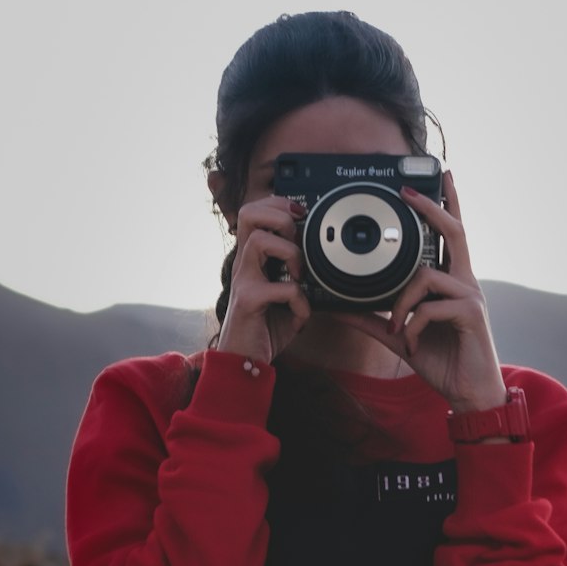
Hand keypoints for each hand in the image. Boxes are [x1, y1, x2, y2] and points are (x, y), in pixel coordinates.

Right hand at [217, 196, 312, 365]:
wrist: (244, 361)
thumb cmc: (264, 328)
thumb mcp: (284, 296)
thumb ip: (296, 276)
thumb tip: (323, 262)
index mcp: (252, 258)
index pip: (254, 211)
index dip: (278, 204)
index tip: (300, 215)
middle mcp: (243, 264)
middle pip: (249, 213)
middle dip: (280, 217)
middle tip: (296, 239)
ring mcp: (243, 280)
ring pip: (259, 240)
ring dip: (289, 252)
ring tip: (299, 274)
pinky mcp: (248, 301)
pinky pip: (282, 288)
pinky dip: (300, 301)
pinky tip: (300, 315)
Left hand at [336, 170, 506, 411]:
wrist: (469, 393)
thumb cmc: (443, 361)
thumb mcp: (400, 337)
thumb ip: (372, 320)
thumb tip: (338, 307)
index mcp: (450, 282)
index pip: (450, 235)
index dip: (445, 205)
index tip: (438, 179)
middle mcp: (464, 283)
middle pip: (453, 232)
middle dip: (432, 208)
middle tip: (408, 193)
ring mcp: (470, 297)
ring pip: (426, 275)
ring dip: (403, 302)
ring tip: (397, 328)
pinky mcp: (472, 315)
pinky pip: (431, 307)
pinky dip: (414, 326)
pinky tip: (413, 343)